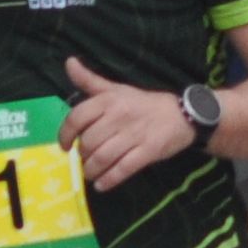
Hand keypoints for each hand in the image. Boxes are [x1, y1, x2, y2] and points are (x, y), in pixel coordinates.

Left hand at [60, 58, 196, 188]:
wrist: (183, 114)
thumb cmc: (144, 103)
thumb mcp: (116, 88)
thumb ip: (89, 80)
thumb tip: (68, 62)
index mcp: (109, 100)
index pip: (77, 118)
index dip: (65, 134)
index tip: (65, 146)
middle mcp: (119, 116)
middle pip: (89, 142)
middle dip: (83, 155)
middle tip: (85, 159)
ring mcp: (135, 135)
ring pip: (103, 158)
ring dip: (92, 170)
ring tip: (91, 173)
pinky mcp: (148, 151)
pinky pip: (123, 169)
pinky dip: (109, 180)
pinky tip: (101, 185)